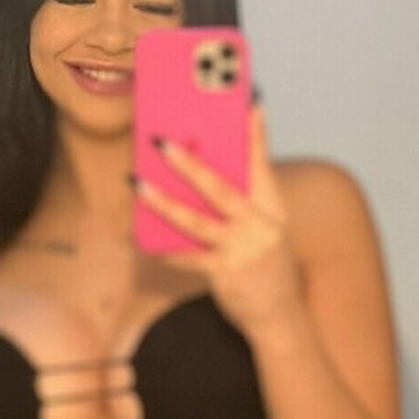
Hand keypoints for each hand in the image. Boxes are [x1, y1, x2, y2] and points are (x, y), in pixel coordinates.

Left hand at [135, 102, 305, 338]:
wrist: (280, 316)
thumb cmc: (267, 266)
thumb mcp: (265, 231)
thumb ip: (244, 204)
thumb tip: (202, 175)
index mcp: (273, 210)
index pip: (263, 165)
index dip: (256, 134)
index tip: (249, 102)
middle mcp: (261, 227)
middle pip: (221, 189)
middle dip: (190, 164)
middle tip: (162, 144)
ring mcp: (243, 251)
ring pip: (196, 221)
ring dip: (163, 201)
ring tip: (138, 184)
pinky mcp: (225, 274)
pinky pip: (186, 257)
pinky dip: (163, 249)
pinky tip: (140, 238)